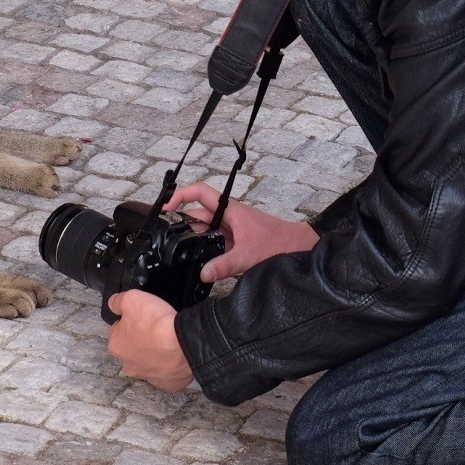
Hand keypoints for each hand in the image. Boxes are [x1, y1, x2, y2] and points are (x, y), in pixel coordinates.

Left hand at [107, 290, 192, 391]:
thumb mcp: (132, 299)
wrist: (184, 343)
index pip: (118, 330)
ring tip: (168, 342)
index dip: (131, 321)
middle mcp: (128, 365)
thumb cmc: (156, 323)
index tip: (143, 318)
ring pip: (148, 362)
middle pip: (132, 349)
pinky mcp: (166, 384)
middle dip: (141, 340)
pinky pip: (166, 373)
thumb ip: (118, 301)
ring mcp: (148, 376)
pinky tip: (176, 355)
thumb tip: (113, 303)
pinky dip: (170, 365)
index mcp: (116, 346)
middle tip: (156, 329)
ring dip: (155, 354)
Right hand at [164, 182, 318, 281]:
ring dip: (195, 240)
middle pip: (197, 214)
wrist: (299, 249)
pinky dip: (205, 251)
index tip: (166, 206)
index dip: (181, 195)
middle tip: (167, 237)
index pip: (200, 192)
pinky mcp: (233, 243)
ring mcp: (230, 230)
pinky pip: (213, 244)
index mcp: (230, 210)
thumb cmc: (279, 243)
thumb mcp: (249, 255)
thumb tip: (203, 273)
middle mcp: (228, 217)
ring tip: (180, 251)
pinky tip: (199, 262)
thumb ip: (225, 265)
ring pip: (204, 231)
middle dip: (182, 224)